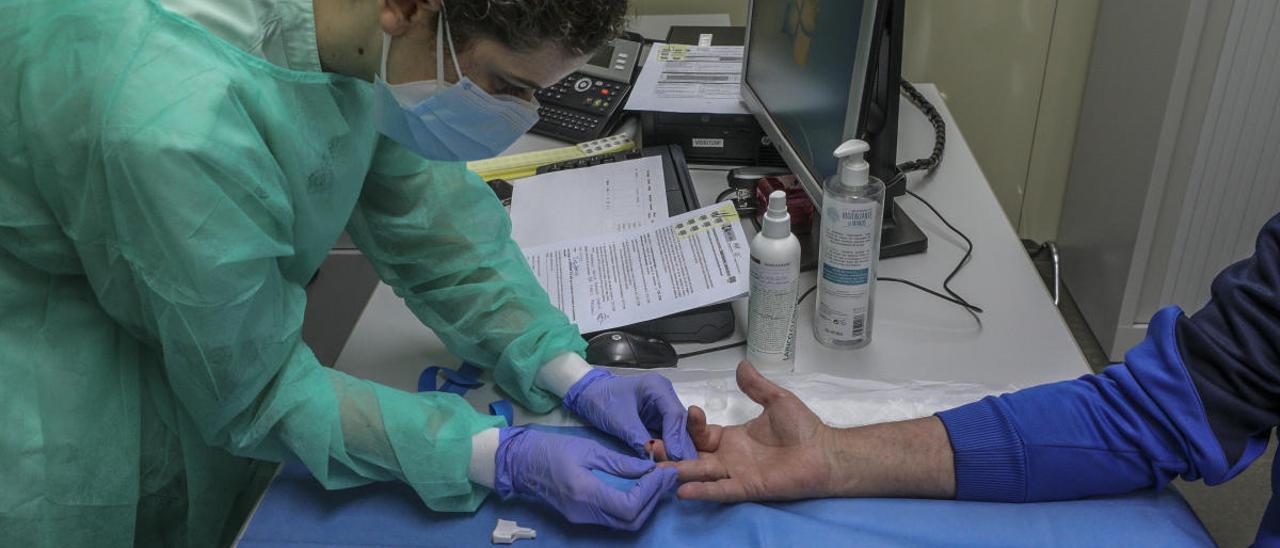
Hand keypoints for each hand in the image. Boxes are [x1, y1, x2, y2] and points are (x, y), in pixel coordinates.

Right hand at [495, 427, 676, 529]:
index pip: (630, 505)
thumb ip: (620, 462)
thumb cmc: (551, 449)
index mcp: (585, 493)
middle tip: (667, 477)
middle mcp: (585, 512)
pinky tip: (639, 488)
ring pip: (624, 523)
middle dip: (654, 500)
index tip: (664, 473)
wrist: (521, 462)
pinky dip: (631, 506)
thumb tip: (649, 468)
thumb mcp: (588, 449)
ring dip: (645, 505)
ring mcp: (582, 518)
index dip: (652, 492)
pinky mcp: (582, 516)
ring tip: (656, 481)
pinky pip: (613, 518)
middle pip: (631, 520)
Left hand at [563, 369, 696, 460]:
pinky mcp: (657, 418)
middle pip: (680, 423)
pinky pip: (666, 434)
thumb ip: (637, 438)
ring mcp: (662, 407)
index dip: (677, 438)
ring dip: (677, 449)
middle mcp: (665, 396)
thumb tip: (653, 461)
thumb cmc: (600, 401)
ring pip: (676, 430)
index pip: (674, 414)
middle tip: (686, 469)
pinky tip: (670, 464)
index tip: (677, 458)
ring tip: (681, 470)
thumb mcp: (619, 420)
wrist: (588, 395)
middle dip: (682, 446)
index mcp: (657, 388)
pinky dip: (668, 448)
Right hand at [668, 361, 836, 501]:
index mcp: (733, 438)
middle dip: (672, 452)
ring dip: (679, 471)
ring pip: (701, 472)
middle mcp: (730, 457)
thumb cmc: (803, 429)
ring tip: (657, 469)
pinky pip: (720, 490)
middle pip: (693, 455)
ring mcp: (736, 473)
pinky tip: (683, 490)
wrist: (824, 452)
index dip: (690, 426)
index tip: (689, 412)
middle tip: (650, 447)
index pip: (701, 434)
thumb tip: (741, 365)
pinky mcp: (747, 487)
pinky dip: (702, 491)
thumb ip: (756, 386)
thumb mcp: (776, 400)